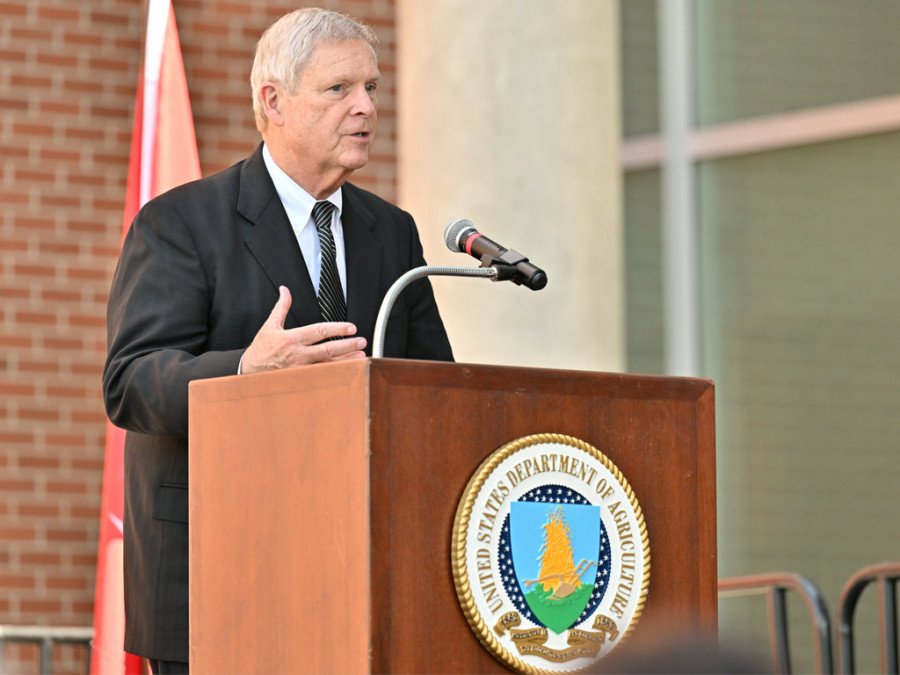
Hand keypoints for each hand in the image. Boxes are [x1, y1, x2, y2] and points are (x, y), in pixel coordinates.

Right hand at [241, 286, 365, 373]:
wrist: (248, 371)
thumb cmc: (261, 348)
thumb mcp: (270, 325)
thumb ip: (282, 307)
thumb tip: (285, 290)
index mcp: (292, 338)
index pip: (319, 331)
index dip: (337, 329)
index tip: (351, 328)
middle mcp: (298, 354)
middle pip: (327, 349)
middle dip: (347, 345)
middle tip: (362, 341)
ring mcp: (301, 369)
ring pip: (328, 365)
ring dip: (346, 360)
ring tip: (361, 355)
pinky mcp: (301, 380)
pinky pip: (322, 376)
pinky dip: (337, 373)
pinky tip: (348, 370)